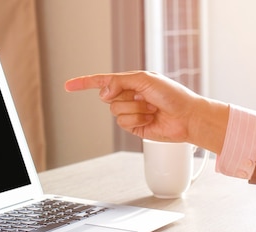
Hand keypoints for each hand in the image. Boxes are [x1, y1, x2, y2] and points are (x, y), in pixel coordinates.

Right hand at [65, 71, 227, 153]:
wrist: (187, 117)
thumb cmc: (173, 95)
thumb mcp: (146, 79)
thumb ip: (121, 82)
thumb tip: (103, 92)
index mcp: (131, 82)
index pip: (103, 81)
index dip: (84, 83)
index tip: (68, 86)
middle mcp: (129, 96)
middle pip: (108, 98)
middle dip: (126, 97)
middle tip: (145, 97)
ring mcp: (131, 112)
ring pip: (115, 111)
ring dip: (135, 109)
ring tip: (151, 109)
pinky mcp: (134, 127)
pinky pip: (123, 123)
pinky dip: (137, 120)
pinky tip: (150, 119)